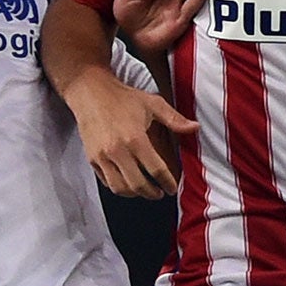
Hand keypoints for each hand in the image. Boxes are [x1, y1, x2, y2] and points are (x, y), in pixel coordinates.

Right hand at [65, 70, 196, 199]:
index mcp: (135, 139)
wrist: (90, 92)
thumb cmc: (122, 97)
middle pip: (138, 185)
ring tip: (144, 190)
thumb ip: (174, 119)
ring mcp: (102, 157)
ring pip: (120, 188)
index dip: (167, 182)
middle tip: (160, 193)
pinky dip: (119, 187)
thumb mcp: (152, 104)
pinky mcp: (92, 158)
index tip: (172, 187)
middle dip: (152, 193)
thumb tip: (195, 128)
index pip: (156, 170)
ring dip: (135, 194)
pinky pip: (106, 181)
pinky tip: (127, 183)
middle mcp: (117, 151)